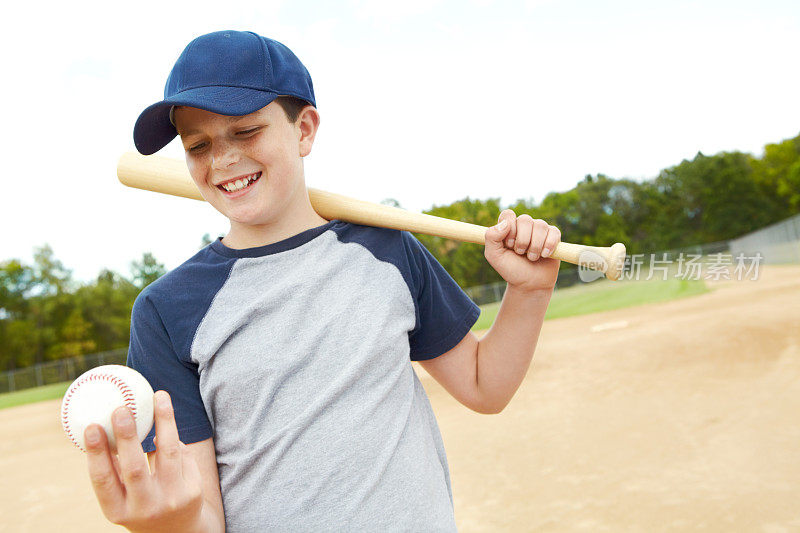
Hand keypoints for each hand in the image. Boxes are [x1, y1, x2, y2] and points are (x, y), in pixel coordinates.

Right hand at [85, 391, 205, 532]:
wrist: (178, 530)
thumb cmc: (141, 503)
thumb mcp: (122, 498)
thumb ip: (114, 470)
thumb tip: (100, 423)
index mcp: (117, 510)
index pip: (103, 480)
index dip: (96, 453)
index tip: (91, 426)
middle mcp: (144, 508)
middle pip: (135, 468)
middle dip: (127, 436)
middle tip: (121, 407)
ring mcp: (171, 500)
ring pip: (169, 453)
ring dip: (164, 420)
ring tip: (159, 395)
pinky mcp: (193, 491)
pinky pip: (183, 454)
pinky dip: (173, 437)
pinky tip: (167, 421)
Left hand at [484, 210, 560, 292]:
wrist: (529, 284)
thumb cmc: (511, 269)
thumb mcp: (494, 255)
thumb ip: (491, 237)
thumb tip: (505, 223)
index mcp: (508, 227)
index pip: (508, 214)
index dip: (509, 229)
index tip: (509, 244)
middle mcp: (524, 225)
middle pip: (525, 219)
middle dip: (522, 240)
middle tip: (520, 253)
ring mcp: (539, 229)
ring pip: (540, 226)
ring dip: (535, 246)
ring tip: (532, 258)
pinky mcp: (553, 236)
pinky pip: (554, 232)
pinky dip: (549, 245)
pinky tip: (544, 255)